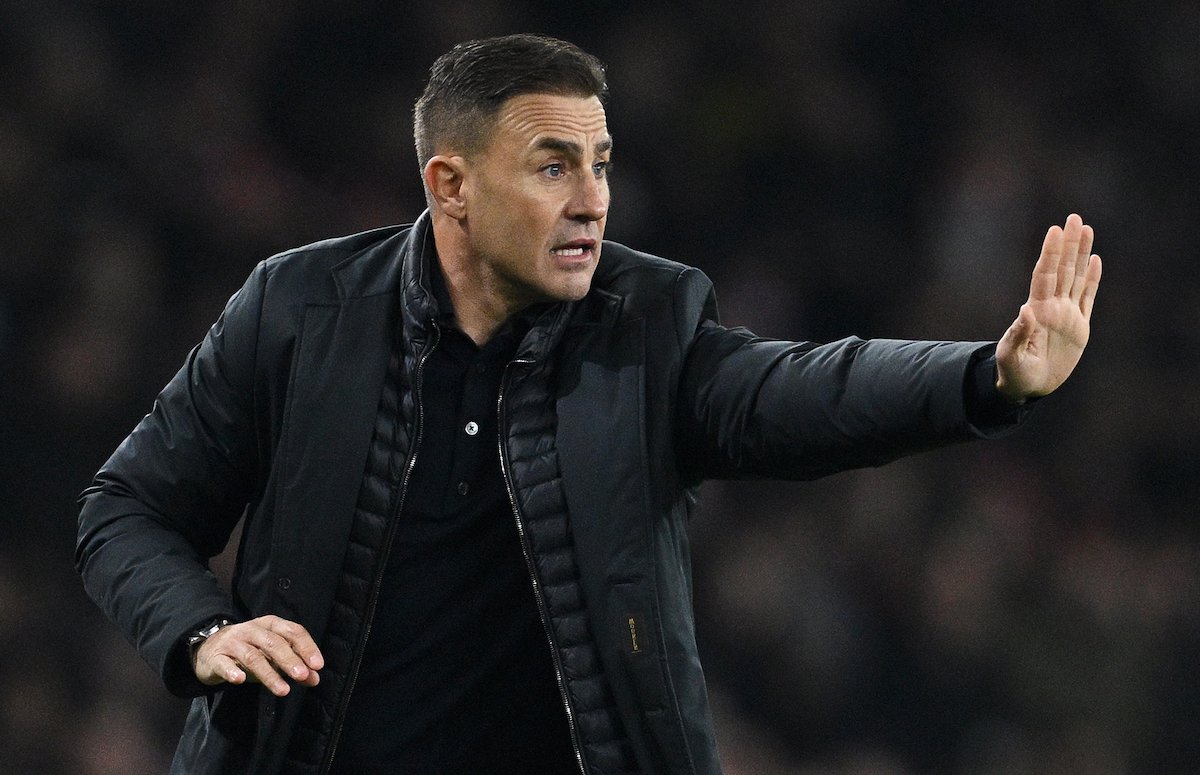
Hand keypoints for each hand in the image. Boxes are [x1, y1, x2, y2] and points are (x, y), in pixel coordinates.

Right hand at [193, 615, 323, 696]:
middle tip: (302, 676)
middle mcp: (252, 630)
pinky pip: (224, 664)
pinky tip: (240, 680)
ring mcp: (232, 642)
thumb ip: (295, 666)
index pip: (292, 631)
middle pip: (273, 643)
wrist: (209, 648)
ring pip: (252, 656)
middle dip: (289, 659)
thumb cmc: (249, 650)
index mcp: (270, 624)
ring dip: (269, 673)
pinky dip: (232, 671)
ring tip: (283, 690)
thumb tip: (315, 679)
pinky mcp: (216, 657)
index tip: (317, 665)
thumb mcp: (273, 656)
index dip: (306, 647)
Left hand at [995, 213, 1102, 400]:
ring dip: (1081, 254)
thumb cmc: (1014, 373)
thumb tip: (1026, 311)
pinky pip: (1087, 298)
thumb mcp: (1012, 357)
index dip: (1050, 253)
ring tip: (1086, 229)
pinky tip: (1095, 261)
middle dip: (1068, 244)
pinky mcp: (1079, 326)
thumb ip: (1018, 334)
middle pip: (1063, 269)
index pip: (1045, 275)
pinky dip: (1092, 280)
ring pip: (1076, 278)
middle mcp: (1052, 307)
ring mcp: (1066, 315)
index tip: (1054, 231)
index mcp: (1037, 311)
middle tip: (1074, 218)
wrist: (1027, 387)